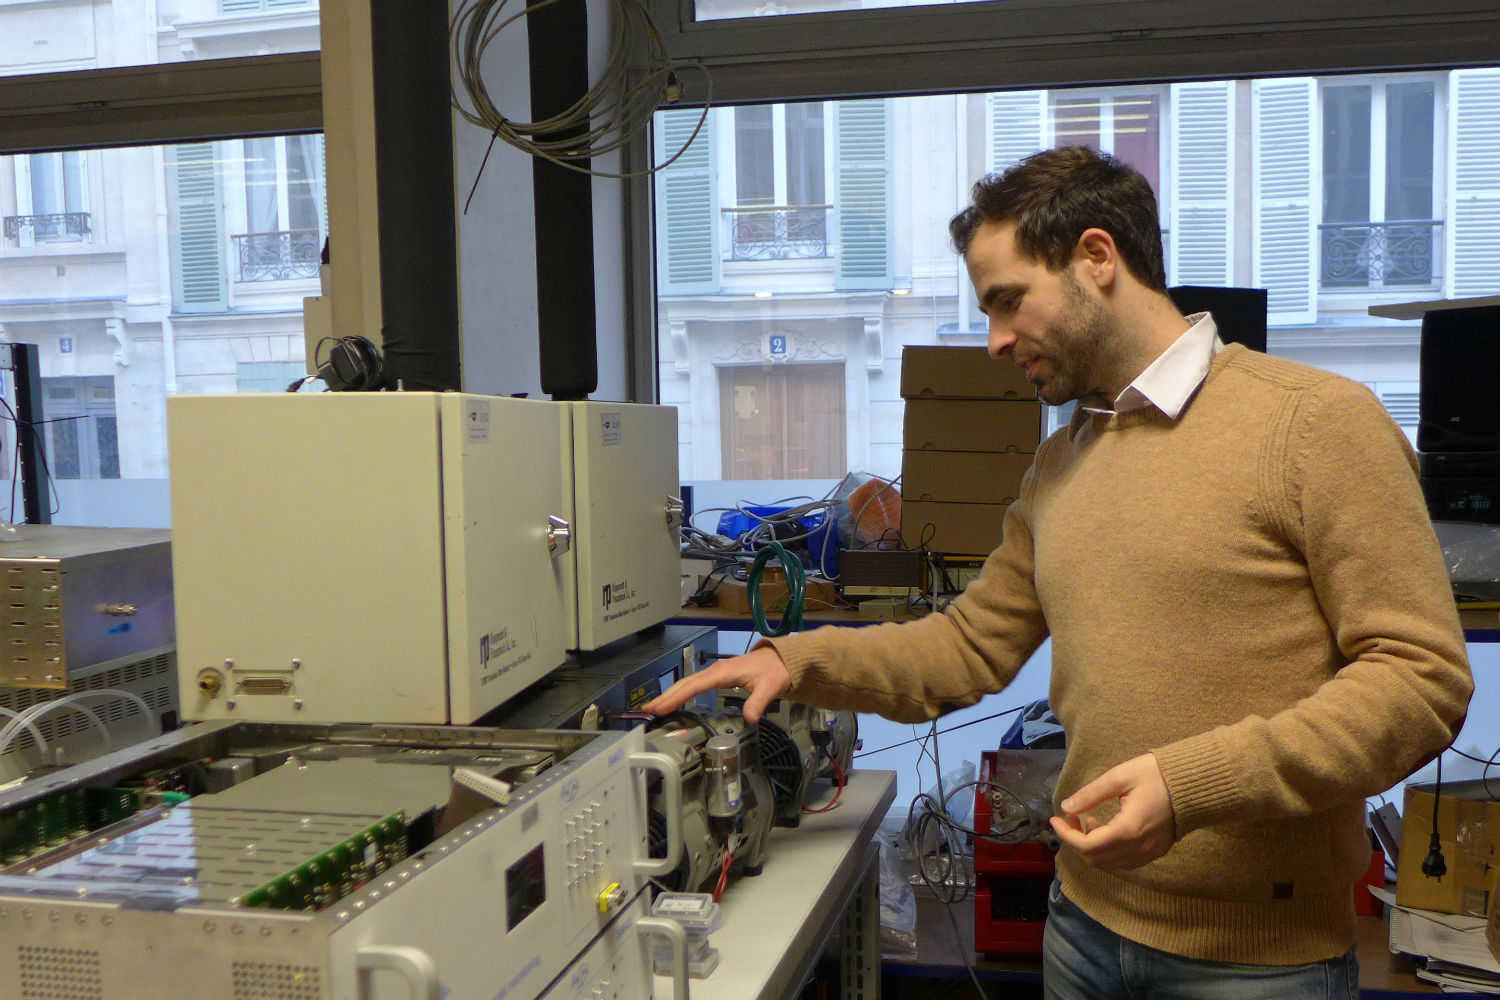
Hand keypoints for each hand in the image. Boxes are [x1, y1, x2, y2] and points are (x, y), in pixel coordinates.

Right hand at [642, 646, 790, 723]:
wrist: (780, 660)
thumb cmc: (774, 671)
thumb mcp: (770, 687)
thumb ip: (759, 702)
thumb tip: (750, 718)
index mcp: (723, 673)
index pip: (695, 685)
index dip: (677, 696)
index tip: (661, 707)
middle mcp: (715, 672)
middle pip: (685, 683)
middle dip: (666, 696)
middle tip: (647, 710)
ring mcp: (715, 674)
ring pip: (687, 684)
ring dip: (670, 695)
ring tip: (653, 708)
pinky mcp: (717, 678)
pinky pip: (694, 686)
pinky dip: (680, 693)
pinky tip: (673, 702)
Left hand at [1048, 752, 1174, 869]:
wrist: (1195, 782)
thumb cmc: (1157, 774)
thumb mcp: (1119, 777)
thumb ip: (1090, 794)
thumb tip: (1066, 808)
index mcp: (1128, 830)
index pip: (1087, 846)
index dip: (1066, 835)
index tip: (1054, 819)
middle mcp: (1139, 848)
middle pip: (1096, 859)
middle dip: (1076, 841)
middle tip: (1071, 818)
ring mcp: (1150, 853)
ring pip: (1109, 863)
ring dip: (1091, 847)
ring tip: (1088, 821)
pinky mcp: (1156, 852)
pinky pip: (1124, 861)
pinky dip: (1108, 851)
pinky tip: (1106, 829)